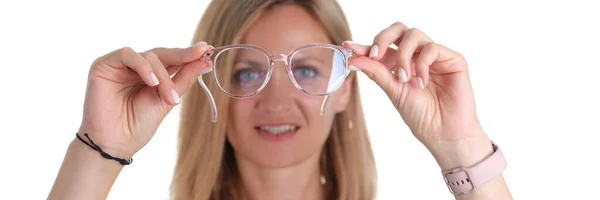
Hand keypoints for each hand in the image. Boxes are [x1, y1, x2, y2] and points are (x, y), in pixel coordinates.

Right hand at [77, 42, 212, 158]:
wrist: (115, 143)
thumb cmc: (138, 125)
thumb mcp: (167, 100)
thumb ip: (183, 79)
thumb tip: (205, 62)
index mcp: (151, 75)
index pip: (172, 59)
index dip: (189, 55)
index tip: (208, 50)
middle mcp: (135, 67)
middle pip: (162, 54)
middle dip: (183, 56)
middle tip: (201, 55)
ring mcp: (120, 65)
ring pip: (149, 56)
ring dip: (162, 76)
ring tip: (169, 98)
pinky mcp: (104, 64)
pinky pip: (127, 54)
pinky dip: (143, 67)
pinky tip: (151, 83)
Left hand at [345, 22, 491, 167]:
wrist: (444, 135)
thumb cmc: (421, 116)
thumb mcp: (394, 92)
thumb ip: (377, 72)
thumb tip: (354, 58)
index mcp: (402, 63)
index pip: (383, 47)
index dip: (366, 45)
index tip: (349, 47)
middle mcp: (418, 56)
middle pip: (399, 30)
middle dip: (383, 38)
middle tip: (375, 55)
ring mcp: (436, 56)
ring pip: (414, 34)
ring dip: (403, 55)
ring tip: (404, 78)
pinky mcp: (453, 59)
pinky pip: (432, 48)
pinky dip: (422, 64)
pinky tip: (422, 83)